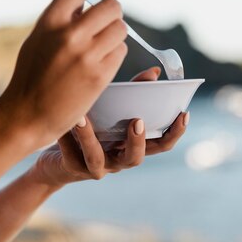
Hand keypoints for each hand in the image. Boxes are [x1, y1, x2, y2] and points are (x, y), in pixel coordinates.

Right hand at [0, 0, 127, 149]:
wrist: (26, 116)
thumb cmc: (32, 74)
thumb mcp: (40, 36)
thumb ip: (61, 14)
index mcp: (50, 20)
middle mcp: (69, 35)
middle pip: (112, 5)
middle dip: (110, 14)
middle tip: (100, 26)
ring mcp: (86, 56)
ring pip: (121, 29)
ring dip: (113, 36)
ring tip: (97, 48)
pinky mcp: (100, 76)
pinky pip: (120, 52)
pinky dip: (113, 55)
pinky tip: (97, 65)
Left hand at [31, 67, 189, 187]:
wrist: (57, 149)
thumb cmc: (90, 124)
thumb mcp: (110, 108)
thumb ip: (132, 92)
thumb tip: (154, 72)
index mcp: (131, 145)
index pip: (161, 144)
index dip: (175, 132)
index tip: (184, 114)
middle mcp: (118, 160)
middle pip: (135, 158)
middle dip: (137, 141)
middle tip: (137, 121)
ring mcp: (96, 167)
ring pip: (97, 158)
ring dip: (90, 138)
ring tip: (82, 119)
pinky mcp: (72, 168)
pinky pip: (70, 154)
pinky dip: (66, 137)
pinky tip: (62, 121)